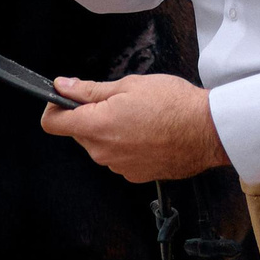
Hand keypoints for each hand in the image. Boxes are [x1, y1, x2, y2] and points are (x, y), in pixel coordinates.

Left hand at [39, 74, 230, 182]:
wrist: (207, 131)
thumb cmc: (173, 105)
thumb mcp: (128, 85)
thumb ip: (90, 89)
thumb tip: (64, 86)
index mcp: (97, 126)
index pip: (53, 123)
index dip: (54, 106)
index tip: (64, 97)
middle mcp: (103, 151)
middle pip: (79, 132)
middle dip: (89, 115)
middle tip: (116, 99)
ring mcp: (119, 166)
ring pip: (100, 144)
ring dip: (109, 130)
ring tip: (138, 115)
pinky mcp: (134, 174)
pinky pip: (118, 156)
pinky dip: (126, 143)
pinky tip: (147, 131)